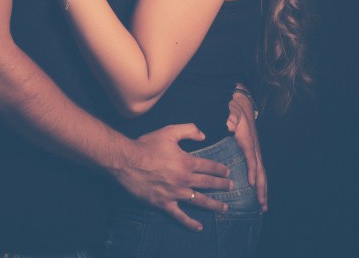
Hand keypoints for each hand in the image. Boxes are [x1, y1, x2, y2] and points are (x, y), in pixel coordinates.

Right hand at [111, 124, 233, 231]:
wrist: (126, 161)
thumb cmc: (147, 145)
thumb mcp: (169, 131)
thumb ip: (189, 130)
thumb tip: (203, 135)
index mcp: (187, 162)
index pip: (209, 166)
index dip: (220, 169)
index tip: (227, 171)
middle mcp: (184, 179)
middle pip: (208, 184)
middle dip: (222, 185)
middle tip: (231, 187)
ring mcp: (175, 193)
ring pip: (199, 201)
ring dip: (214, 205)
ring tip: (224, 207)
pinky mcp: (164, 204)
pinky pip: (179, 216)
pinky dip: (190, 223)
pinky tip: (199, 227)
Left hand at [227, 88, 267, 209]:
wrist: (242, 103)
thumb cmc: (235, 109)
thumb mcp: (232, 110)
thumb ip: (231, 117)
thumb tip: (230, 124)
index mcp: (248, 141)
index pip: (252, 158)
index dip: (252, 171)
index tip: (251, 184)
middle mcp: (255, 149)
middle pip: (260, 171)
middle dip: (262, 188)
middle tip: (262, 205)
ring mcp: (256, 152)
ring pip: (261, 173)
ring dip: (263, 190)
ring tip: (263, 207)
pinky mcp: (253, 154)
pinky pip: (258, 171)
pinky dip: (260, 184)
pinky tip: (258, 196)